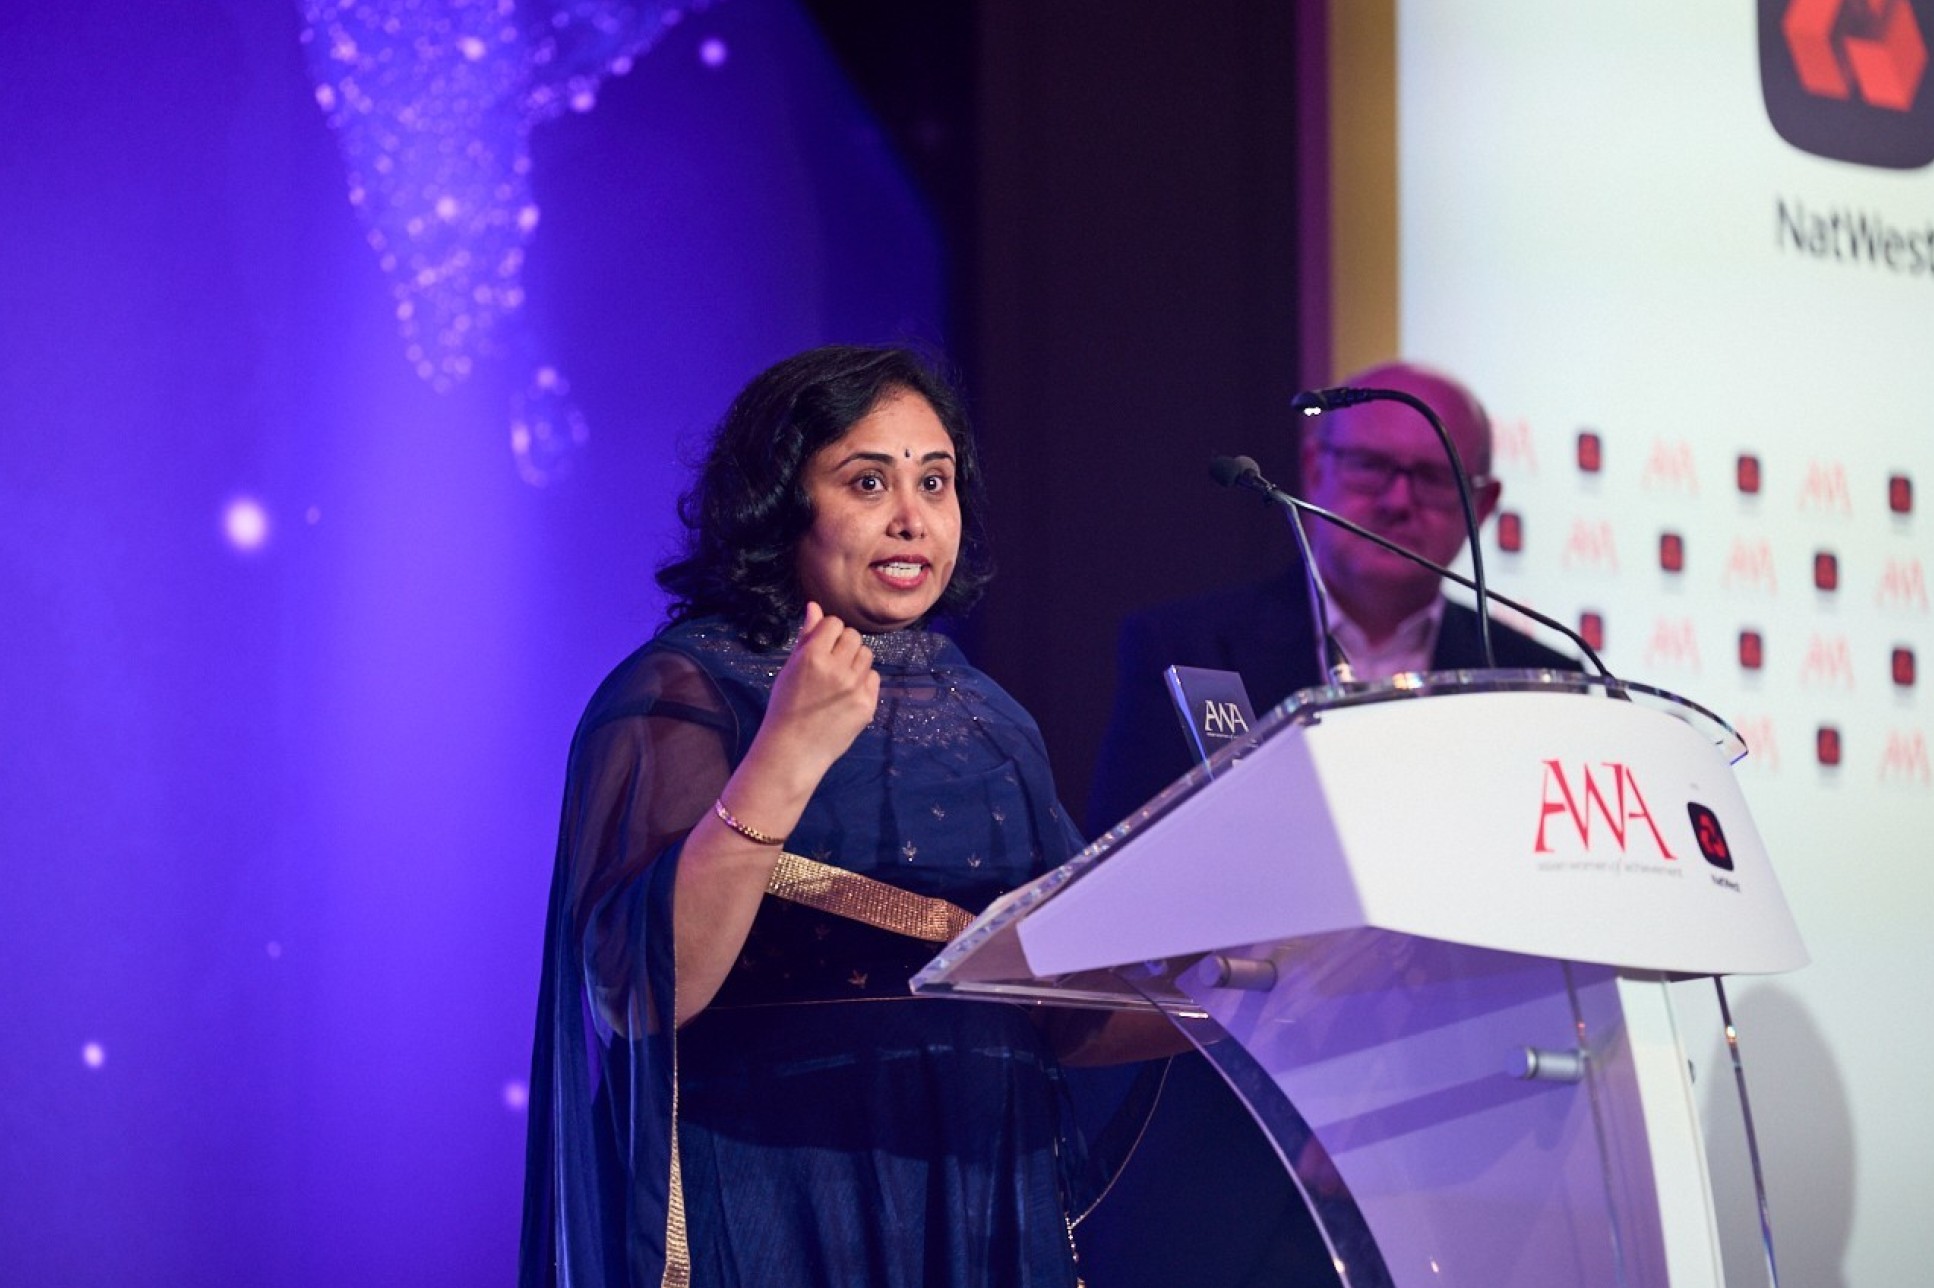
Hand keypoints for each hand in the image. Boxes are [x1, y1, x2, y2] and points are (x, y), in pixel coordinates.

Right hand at [757, 602, 880, 781]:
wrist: (793, 749)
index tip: (820, 647)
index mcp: (813, 656)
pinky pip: (874, 678)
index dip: (827, 632)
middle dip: (843, 645)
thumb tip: (815, 606)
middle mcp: (837, 669)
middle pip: (854, 636)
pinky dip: (863, 682)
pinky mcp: (867, 704)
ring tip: (838, 679)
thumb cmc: (786, 705)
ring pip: (866, 655)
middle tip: (829, 664)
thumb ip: (806, 637)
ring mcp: (854, 688)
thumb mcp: (790, 668)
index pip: (834, 623)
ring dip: (855, 661)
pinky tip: (846, 694)